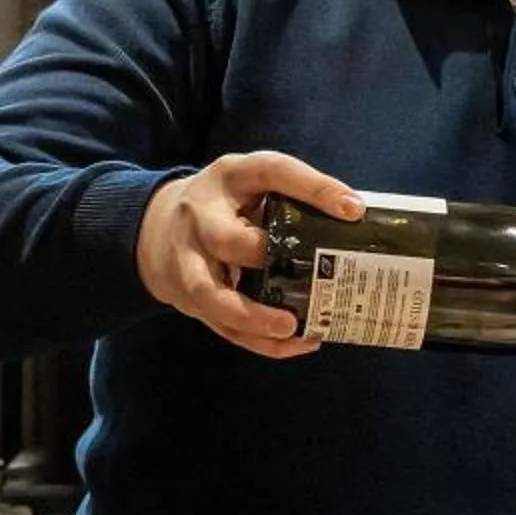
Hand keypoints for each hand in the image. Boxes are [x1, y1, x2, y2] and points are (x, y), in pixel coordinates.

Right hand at [136, 151, 362, 358]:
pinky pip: (221, 325)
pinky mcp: (189, 297)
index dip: (312, 188)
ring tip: (290, 326)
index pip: (270, 171)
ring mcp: (188, 260)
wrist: (157, 226)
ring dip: (251, 315)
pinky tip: (294, 343)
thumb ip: (294, 197)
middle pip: (224, 239)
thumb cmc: (227, 205)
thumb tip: (358, 218)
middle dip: (260, 256)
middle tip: (306, 272)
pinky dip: (257, 340)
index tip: (353, 209)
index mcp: (229, 177)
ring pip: (210, 293)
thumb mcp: (253, 183)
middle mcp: (201, 218)